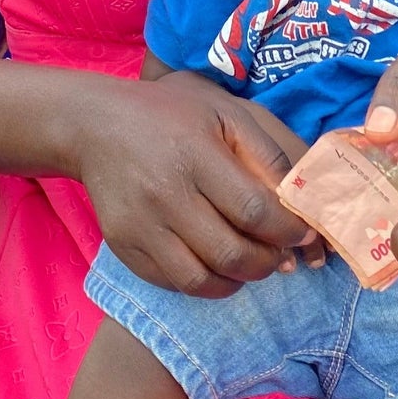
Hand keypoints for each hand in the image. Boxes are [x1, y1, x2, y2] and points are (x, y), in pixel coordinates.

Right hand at [70, 70, 310, 297]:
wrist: (94, 126)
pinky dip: (203, 284)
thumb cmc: (170, 115)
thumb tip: (299, 202)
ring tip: (249, 264)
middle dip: (268, 263)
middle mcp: (166, 195)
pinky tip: (215, 266)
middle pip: (231, 253)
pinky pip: (172, 283)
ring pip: (201, 280)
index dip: (287, 231)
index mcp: (196, 156)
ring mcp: (140, 226)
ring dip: (237, 281)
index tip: (302, 235)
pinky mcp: (123, 247)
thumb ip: (266, 154)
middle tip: (279, 255)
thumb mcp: (225, 114)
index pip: (253, 210)